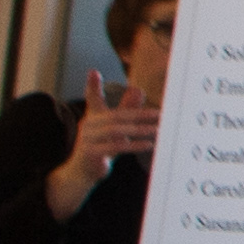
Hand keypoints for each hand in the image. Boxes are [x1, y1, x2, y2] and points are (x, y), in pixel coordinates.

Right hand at [48, 83, 159, 216]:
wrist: (82, 172)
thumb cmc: (101, 146)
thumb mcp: (114, 128)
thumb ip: (126, 109)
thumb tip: (138, 90)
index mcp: (93, 117)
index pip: (92, 98)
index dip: (92, 85)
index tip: (93, 71)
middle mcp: (88, 126)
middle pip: (117, 116)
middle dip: (141, 115)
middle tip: (161, 115)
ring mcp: (87, 140)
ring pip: (117, 131)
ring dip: (140, 131)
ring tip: (158, 131)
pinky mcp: (91, 153)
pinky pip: (115, 147)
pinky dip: (133, 145)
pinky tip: (148, 145)